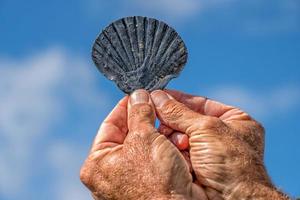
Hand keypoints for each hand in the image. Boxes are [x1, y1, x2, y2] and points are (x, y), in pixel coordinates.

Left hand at [80, 90, 206, 199]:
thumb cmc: (156, 181)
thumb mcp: (144, 138)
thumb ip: (139, 112)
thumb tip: (138, 94)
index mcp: (97, 164)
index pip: (109, 124)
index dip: (126, 106)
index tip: (140, 95)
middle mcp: (108, 175)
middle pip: (128, 136)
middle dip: (147, 121)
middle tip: (158, 107)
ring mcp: (127, 182)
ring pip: (143, 146)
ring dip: (159, 134)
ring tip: (171, 126)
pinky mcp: (145, 185)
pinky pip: (153, 159)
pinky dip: (164, 149)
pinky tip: (176, 143)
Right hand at [151, 90, 288, 199]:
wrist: (232, 199)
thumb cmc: (232, 163)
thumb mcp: (206, 129)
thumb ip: (180, 112)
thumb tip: (158, 97)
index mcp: (233, 119)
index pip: (199, 102)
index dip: (178, 99)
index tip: (158, 95)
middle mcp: (221, 134)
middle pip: (186, 120)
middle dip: (175, 123)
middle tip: (162, 122)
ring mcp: (208, 151)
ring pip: (179, 136)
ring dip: (174, 138)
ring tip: (178, 143)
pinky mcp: (196, 166)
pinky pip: (177, 151)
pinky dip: (174, 151)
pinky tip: (175, 152)